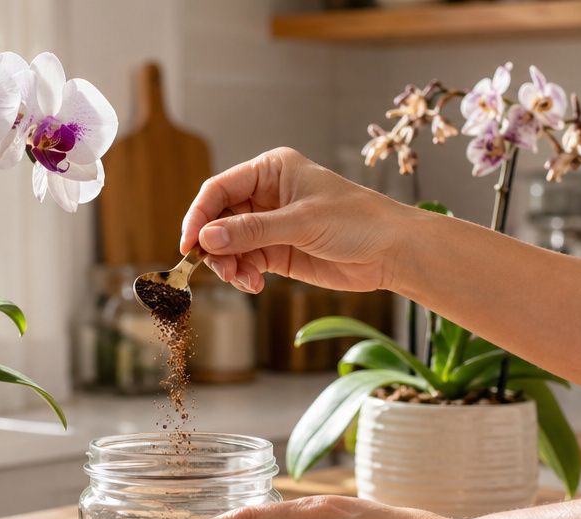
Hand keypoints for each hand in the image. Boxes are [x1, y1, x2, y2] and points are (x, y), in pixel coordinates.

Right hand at [180, 147, 422, 293]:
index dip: (199, 216)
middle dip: (214, 246)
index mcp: (270, 170)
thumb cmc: (356, 221)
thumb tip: (207, 238)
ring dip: (228, 265)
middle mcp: (265, 195)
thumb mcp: (301, 222)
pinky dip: (243, 276)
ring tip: (242, 280)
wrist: (391, 251)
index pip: (219, 189)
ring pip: (229, 245)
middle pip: (219, 219)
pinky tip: (254, 285)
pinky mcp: (277, 252)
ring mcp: (270, 225)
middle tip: (219, 269)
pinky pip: (245, 263)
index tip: (189, 244)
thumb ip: (252, 231)